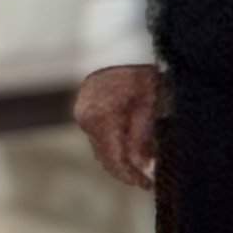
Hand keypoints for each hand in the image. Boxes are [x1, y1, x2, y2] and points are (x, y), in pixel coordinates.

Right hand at [74, 63, 161, 191]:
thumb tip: (144, 166)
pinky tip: (131, 148)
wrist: (120, 47)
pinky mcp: (85, 112)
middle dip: (126, 171)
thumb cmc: (140, 72)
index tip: (147, 185)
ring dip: (120, 159)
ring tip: (142, 167)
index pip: (116, 159)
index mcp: (103, 118)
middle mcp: (88, 120)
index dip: (132, 176)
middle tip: (146, 180)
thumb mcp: (149, 103)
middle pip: (106, 157)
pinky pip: (100, 137)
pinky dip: (114, 145)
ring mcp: (84, 116)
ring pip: (102, 149)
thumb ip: (143, 137)